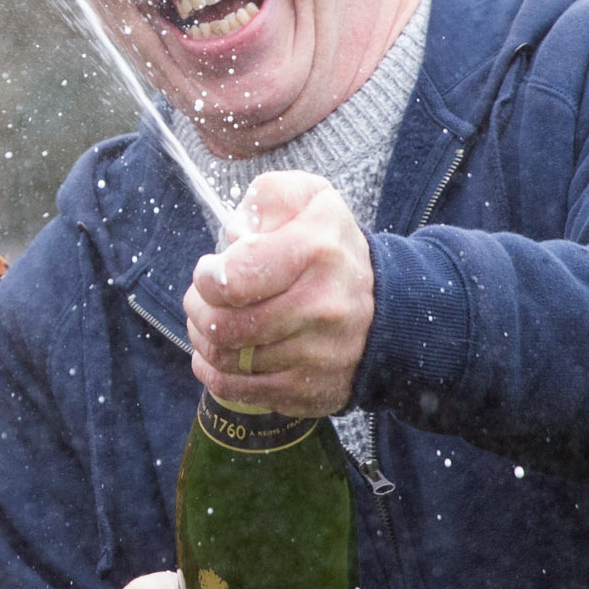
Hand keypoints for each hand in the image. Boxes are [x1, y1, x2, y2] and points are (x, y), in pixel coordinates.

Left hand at [186, 171, 373, 417]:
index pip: (234, 279)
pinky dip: (215, 373)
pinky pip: (239, 390)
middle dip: (198, 310)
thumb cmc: (331, 248)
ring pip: (228, 359)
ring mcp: (318, 354)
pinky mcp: (310, 389)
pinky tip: (216, 355)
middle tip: (200, 299)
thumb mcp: (310, 199)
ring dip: (204, 341)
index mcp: (316, 250)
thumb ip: (268, 198)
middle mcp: (322, 306)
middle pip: (225, 325)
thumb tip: (236, 234)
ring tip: (209, 323)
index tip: (209, 272)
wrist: (389, 308)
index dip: (206, 278)